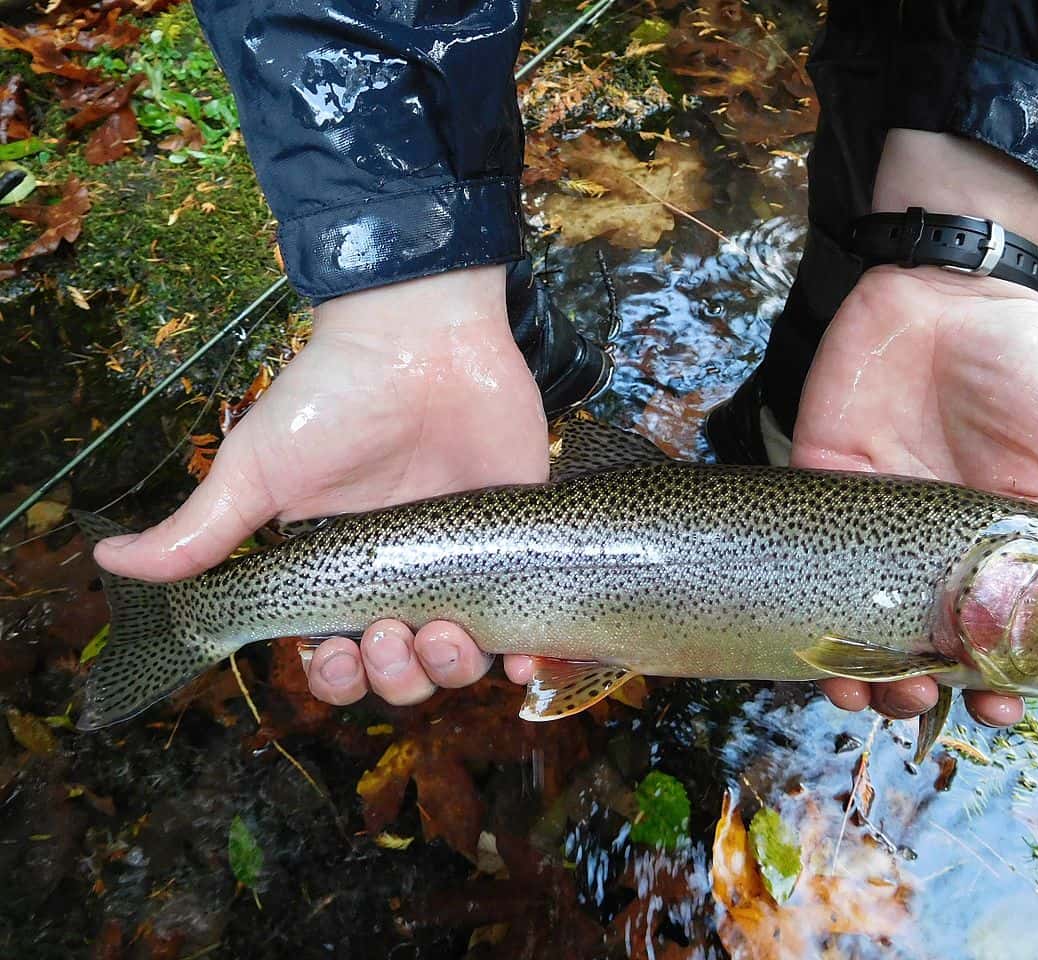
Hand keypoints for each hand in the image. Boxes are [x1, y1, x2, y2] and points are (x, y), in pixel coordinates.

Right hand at [93, 265, 548, 705]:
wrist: (420, 335)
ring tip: (444, 635)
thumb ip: (198, 529)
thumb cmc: (331, 396)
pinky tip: (521, 662)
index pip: (336, 654)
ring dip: (450, 670)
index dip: (336, 678)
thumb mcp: (258, 468)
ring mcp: (461, 558)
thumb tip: (106, 561)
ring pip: (461, 657)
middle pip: (401, 670)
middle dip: (396, 676)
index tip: (335, 656)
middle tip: (395, 633)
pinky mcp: (515, 538)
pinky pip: (529, 619)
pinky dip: (528, 657)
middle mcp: (401, 574)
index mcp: (338, 569)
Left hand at [793, 264, 1037, 723]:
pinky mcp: (822, 480)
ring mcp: (874, 514)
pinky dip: (807, 608)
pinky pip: (805, 556)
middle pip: (917, 634)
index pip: (992, 627)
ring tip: (870, 692)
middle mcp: (931, 539)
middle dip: (918, 683)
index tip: (997, 707)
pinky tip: (819, 650)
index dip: (996, 675)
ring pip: (856, 613)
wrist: (948, 286)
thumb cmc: (1023, 364)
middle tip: (921, 701)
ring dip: (860, 667)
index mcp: (995, 538)